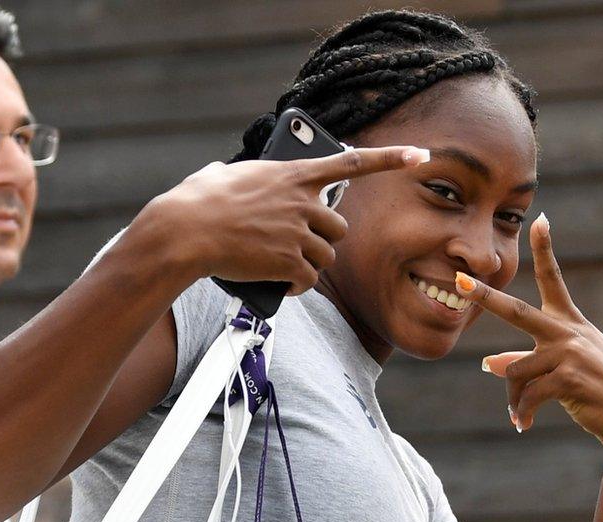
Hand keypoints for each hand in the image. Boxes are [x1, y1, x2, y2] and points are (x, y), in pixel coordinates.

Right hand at [153, 146, 429, 295]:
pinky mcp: (289, 261)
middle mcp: (302, 201)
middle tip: (299, 244)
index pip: (352, 162)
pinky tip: (280, 285)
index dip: (390, 158)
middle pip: (338, 227)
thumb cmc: (193, 202)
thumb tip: (225, 174)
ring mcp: (298, 232)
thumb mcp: (219, 174)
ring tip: (283, 266)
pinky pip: (309, 279)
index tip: (419, 154)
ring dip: (309, 264)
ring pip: (326, 256)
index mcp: (292, 173)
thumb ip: (238, 173)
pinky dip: (296, 286)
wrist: (183, 233)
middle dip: (323, 239)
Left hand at [454, 213, 602, 450]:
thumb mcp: (566, 368)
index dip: (545, 249)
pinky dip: (522, 413)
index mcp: (570, 322)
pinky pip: (527, 395)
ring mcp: (568, 353)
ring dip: (514, 399)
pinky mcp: (568, 378)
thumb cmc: (601, 390)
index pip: (552, 278)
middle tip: (459, 282)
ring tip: (519, 415)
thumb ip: (527, 361)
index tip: (540, 220)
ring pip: (515, 372)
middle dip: (485, 296)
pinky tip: (524, 425)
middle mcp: (567, 332)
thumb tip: (486, 363)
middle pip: (515, 311)